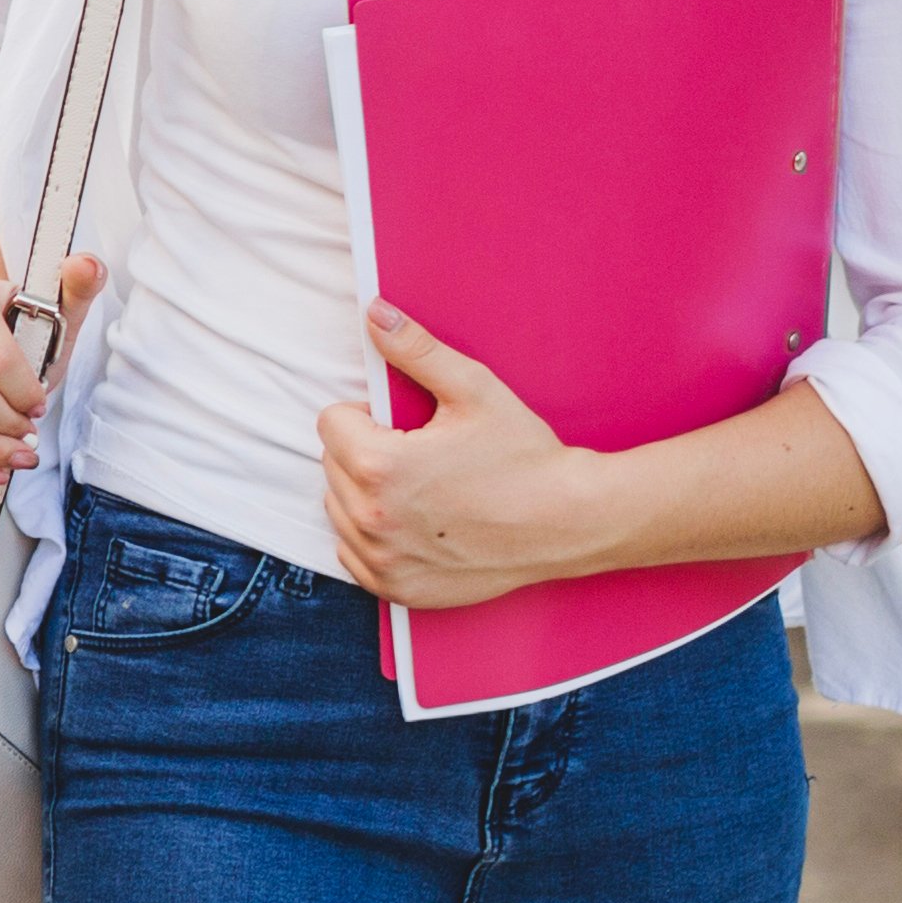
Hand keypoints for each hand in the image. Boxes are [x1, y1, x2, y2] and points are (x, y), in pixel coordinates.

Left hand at [318, 305, 604, 608]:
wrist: (571, 522)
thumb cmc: (525, 455)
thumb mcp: (473, 389)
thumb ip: (415, 350)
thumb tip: (374, 313)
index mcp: (378, 465)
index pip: (331, 422)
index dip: (367, 416)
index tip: (407, 426)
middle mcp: (370, 519)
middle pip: (331, 465)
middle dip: (364, 452)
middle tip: (421, 455)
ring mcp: (382, 560)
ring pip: (338, 509)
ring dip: (364, 495)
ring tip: (421, 488)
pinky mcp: (397, 589)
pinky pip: (354, 554)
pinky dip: (374, 538)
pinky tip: (416, 523)